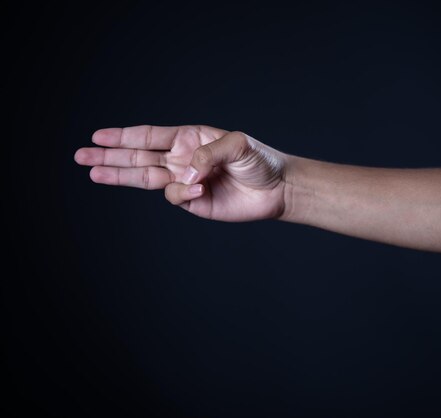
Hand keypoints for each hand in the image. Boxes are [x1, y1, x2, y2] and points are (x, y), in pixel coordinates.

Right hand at [74, 125, 287, 220]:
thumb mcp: (239, 145)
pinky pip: (175, 196)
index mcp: (190, 138)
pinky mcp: (194, 202)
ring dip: (120, 175)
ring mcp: (186, 181)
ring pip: (146, 178)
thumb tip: (186, 172)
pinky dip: (180, 193)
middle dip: (110, 156)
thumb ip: (209, 154)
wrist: (277, 189)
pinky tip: (196, 190)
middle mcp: (183, 158)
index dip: (124, 136)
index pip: (150, 136)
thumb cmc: (260, 161)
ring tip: (93, 172)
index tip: (98, 136)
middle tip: (81, 155)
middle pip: (139, 157)